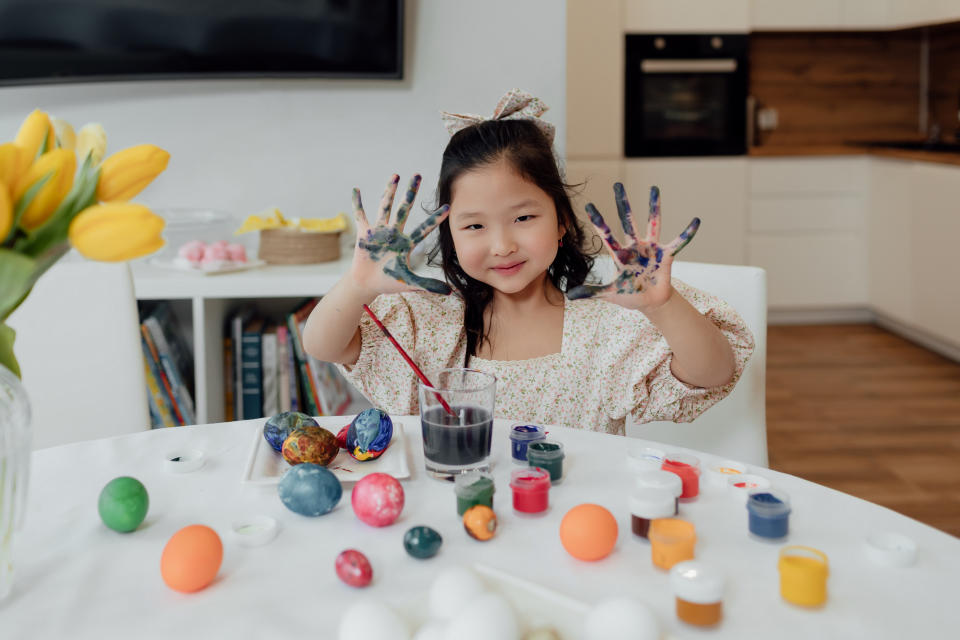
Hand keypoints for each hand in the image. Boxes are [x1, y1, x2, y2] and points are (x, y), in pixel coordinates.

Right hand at [349, 173, 450, 295]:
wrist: (368, 284)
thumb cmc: (389, 282)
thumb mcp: (409, 283)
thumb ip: (428, 285)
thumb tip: (450, 292)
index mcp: (407, 243)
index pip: (424, 228)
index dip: (435, 219)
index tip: (448, 206)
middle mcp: (395, 233)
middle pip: (404, 209)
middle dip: (410, 193)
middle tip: (418, 175)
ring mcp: (379, 231)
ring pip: (385, 207)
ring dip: (389, 191)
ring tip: (395, 175)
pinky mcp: (365, 233)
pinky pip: (360, 215)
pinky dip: (357, 203)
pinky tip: (356, 189)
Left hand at [567, 184, 698, 310]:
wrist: (650, 302)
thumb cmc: (629, 295)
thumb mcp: (609, 294)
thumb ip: (592, 292)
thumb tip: (570, 295)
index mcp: (620, 254)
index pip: (606, 234)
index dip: (599, 221)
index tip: (589, 205)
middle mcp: (635, 246)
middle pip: (627, 220)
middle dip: (622, 203)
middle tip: (618, 184)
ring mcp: (651, 248)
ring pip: (653, 223)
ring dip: (654, 206)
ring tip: (654, 188)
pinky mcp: (666, 255)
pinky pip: (679, 242)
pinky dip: (688, 233)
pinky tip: (696, 221)